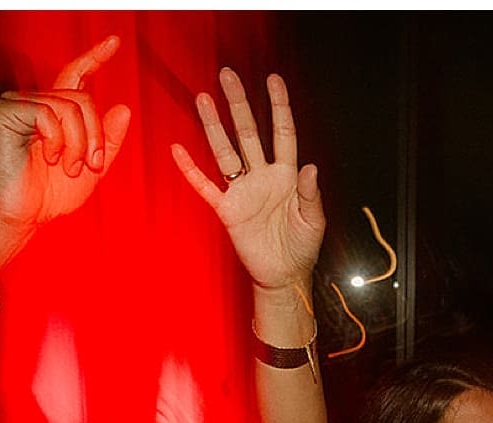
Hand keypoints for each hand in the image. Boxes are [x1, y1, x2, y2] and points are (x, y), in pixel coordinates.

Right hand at [0, 37, 132, 237]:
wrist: (23, 214)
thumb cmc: (50, 194)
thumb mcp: (91, 167)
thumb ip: (108, 140)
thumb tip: (123, 108)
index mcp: (54, 113)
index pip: (75, 76)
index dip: (94, 58)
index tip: (114, 43)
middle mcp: (34, 102)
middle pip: (82, 98)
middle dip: (95, 135)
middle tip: (91, 164)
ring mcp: (16, 104)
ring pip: (69, 107)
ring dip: (79, 143)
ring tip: (70, 167)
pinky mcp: (3, 111)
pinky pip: (47, 114)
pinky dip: (58, 140)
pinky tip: (50, 158)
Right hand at [172, 69, 325, 291]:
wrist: (283, 276)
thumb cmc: (302, 247)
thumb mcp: (313, 221)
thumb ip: (310, 194)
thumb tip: (311, 167)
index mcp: (287, 176)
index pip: (282, 133)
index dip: (278, 106)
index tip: (273, 79)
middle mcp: (263, 176)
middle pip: (249, 133)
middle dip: (238, 104)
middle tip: (228, 75)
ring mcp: (242, 191)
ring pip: (225, 151)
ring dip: (213, 126)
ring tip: (202, 98)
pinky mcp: (227, 209)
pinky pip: (205, 186)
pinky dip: (191, 169)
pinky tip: (178, 149)